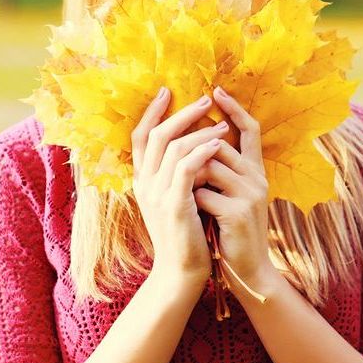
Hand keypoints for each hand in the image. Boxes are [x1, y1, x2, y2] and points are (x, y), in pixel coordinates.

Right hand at [131, 87, 229, 286]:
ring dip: (199, 131)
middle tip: (205, 100)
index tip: (167, 91)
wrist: (182, 271)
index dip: (152, 112)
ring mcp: (157, 194)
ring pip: (173, 148)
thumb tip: (190, 142)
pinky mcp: (174, 206)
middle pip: (156, 135)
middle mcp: (145, 184)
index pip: (140, 137)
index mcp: (143, 180)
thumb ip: (175, 172)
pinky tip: (219, 144)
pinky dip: (202, 151)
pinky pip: (187, 169)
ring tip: (222, 124)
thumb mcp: (174, 197)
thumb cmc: (185, 232)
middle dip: (181, 113)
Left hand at [192, 85, 276, 295]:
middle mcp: (257, 177)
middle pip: (219, 145)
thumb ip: (219, 170)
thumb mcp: (229, 195)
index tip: (215, 90)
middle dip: (194, 154)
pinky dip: (192, 202)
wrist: (247, 270)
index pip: (250, 129)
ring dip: (190, 180)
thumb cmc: (231, 230)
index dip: (234, 108)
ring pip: (207, 166)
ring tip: (189, 197)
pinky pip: (202, 193)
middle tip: (180, 170)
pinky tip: (195, 216)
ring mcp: (250, 194)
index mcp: (255, 171)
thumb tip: (194, 142)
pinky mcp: (239, 212)